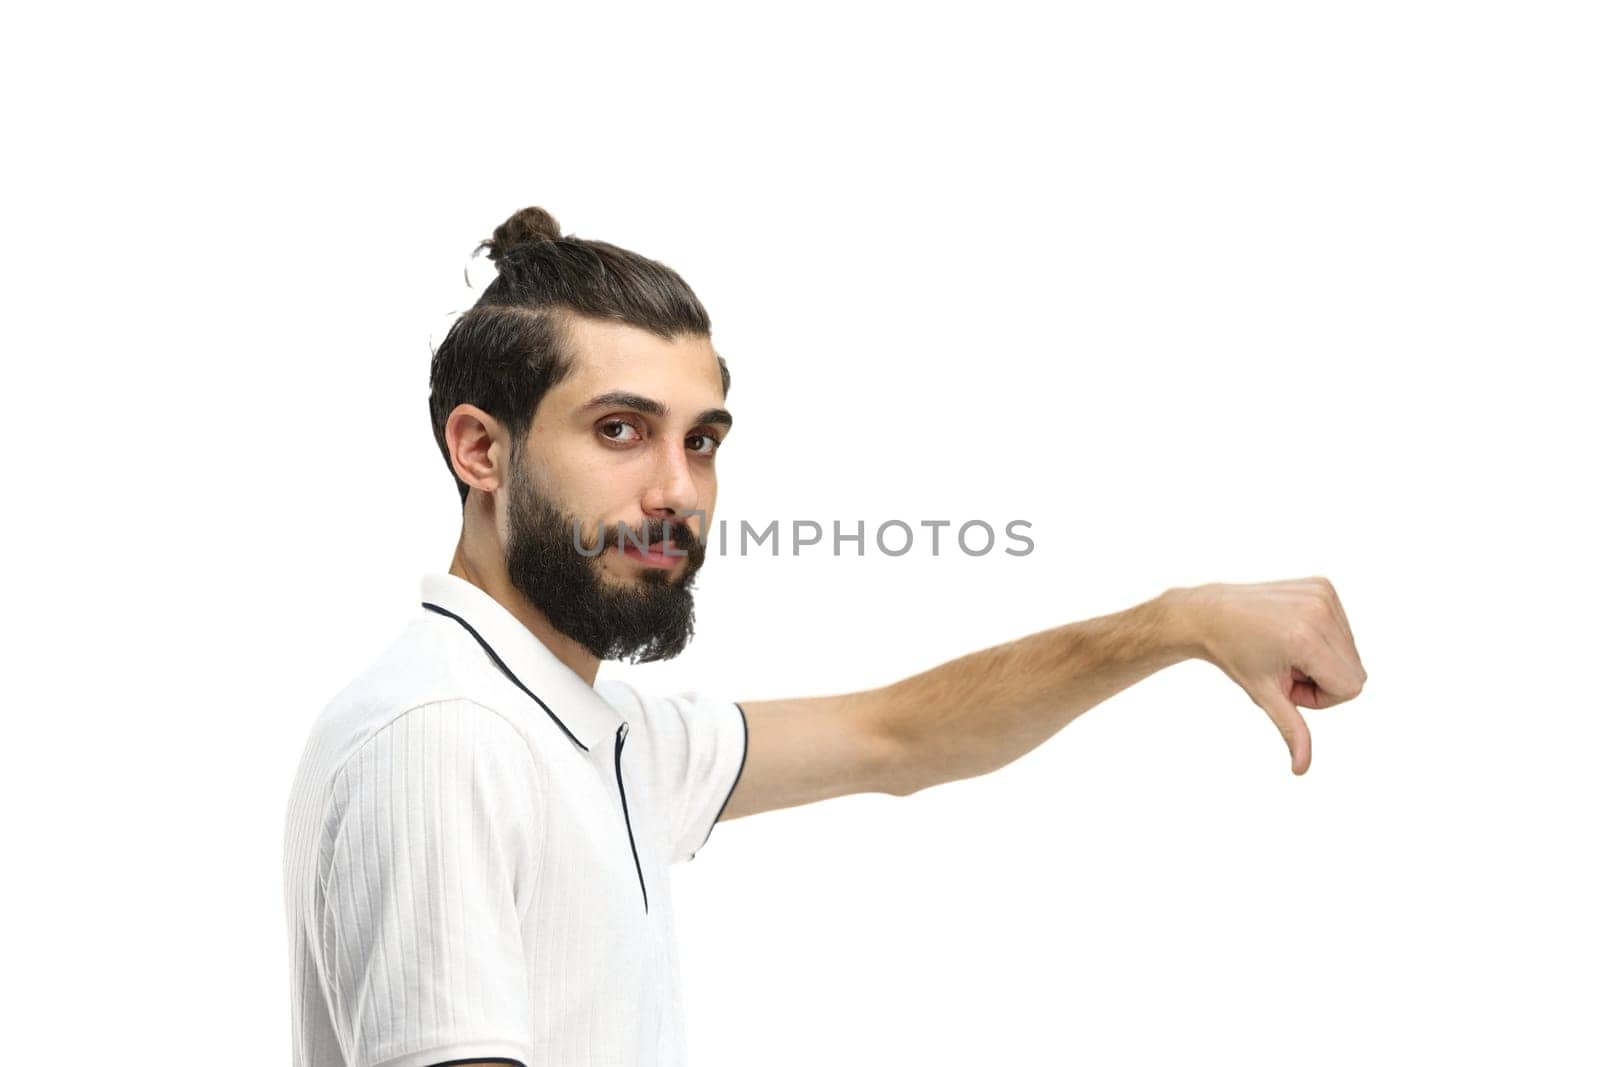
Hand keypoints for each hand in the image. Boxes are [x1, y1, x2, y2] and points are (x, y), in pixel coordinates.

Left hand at [1167, 577, 1366, 775]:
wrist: (1209, 613)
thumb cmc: (1234, 655)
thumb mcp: (1264, 695)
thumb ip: (1292, 730)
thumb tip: (1301, 770)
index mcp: (1307, 639)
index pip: (1351, 687)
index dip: (1321, 698)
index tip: (1289, 686)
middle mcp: (1319, 611)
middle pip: (1355, 671)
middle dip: (1324, 680)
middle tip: (1285, 669)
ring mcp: (1322, 594)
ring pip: (1351, 650)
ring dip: (1323, 659)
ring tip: (1285, 651)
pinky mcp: (1322, 584)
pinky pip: (1343, 627)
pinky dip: (1323, 637)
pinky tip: (1291, 633)